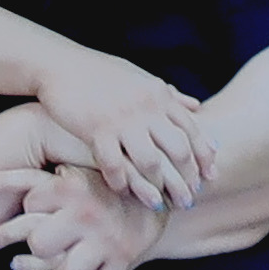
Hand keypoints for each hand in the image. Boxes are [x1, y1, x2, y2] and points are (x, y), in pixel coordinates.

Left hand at [0, 165, 166, 269]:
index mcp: (72, 187)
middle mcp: (88, 215)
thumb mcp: (62, 173)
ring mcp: (105, 242)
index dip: (20, 210)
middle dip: (31, 246)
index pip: (29, 203)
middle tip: (18, 247)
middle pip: (41, 244)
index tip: (13, 218)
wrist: (147, 201)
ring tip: (32, 264)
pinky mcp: (120, 264)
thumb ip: (23, 177)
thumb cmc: (94, 186)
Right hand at [34, 46, 216, 207]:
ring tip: (158, 205)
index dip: (204, 157)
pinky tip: (121, 190)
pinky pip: (114, 165)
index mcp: (158, 93)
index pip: (193, 129)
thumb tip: (197, 106)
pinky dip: (120, 182)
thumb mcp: (139, 77)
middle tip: (188, 200)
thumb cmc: (99, 71)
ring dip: (156, 188)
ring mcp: (121, 118)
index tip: (209, 178)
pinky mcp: (96, 129)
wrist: (59, 64)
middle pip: (178, 150)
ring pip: (150, 162)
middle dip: (186, 180)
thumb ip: (169, 94)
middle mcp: (145, 106)